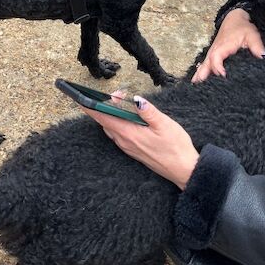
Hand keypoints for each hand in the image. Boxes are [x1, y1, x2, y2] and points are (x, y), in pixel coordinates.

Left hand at [79, 96, 198, 189]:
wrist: (184, 170)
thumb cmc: (176, 147)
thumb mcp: (165, 124)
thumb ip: (148, 111)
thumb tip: (136, 99)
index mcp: (129, 133)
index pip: (103, 118)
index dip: (90, 107)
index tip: (79, 97)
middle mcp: (124, 142)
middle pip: (105, 122)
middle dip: (105, 106)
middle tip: (116, 94)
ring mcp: (128, 147)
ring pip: (111, 128)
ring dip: (111, 115)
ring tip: (120, 102)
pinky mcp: (133, 151)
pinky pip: (118, 135)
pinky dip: (117, 123)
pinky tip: (127, 118)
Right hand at [192, 8, 264, 83]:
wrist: (234, 18)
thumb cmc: (242, 27)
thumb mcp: (251, 34)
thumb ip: (257, 45)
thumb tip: (263, 57)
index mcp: (223, 46)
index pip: (216, 58)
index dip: (218, 67)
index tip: (223, 76)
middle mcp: (215, 50)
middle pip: (206, 64)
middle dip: (204, 75)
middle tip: (202, 88)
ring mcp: (213, 52)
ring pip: (204, 64)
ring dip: (200, 74)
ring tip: (195, 86)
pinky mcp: (213, 54)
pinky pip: (205, 63)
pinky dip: (200, 71)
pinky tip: (197, 80)